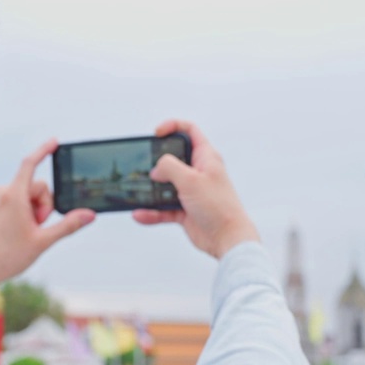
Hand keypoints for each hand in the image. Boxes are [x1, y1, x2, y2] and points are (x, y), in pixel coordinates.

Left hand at [0, 139, 95, 298]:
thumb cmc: (7, 256)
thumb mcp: (43, 241)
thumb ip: (68, 225)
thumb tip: (89, 214)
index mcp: (14, 196)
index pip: (30, 164)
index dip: (44, 150)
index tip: (54, 142)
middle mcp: (4, 192)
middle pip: (37, 186)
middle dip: (44, 205)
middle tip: (38, 227)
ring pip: (28, 194)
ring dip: (35, 210)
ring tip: (28, 232)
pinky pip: (18, 200)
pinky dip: (26, 211)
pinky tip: (20, 230)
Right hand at [133, 120, 258, 258]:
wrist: (227, 239)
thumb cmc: (218, 206)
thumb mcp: (191, 180)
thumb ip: (170, 167)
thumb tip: (155, 170)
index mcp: (205, 157)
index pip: (190, 131)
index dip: (173, 126)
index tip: (157, 133)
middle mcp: (198, 172)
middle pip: (172, 159)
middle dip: (156, 162)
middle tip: (144, 166)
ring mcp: (190, 191)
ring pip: (164, 185)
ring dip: (150, 190)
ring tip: (138, 192)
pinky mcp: (184, 210)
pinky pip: (162, 208)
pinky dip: (151, 212)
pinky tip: (140, 214)